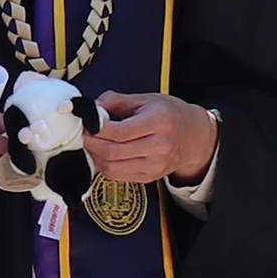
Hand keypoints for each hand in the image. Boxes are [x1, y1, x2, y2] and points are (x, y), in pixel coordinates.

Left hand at [85, 92, 217, 182]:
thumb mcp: (146, 99)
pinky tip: (102, 154)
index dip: (96, 129)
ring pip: (111, 168)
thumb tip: (92, 108)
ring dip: (94, 156)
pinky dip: (103, 165)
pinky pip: (117, 176)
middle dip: (91, 143)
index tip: (86, 122)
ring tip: (92, 143)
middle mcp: (160, 146)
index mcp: (160, 122)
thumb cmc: (169, 114)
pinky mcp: (149, 178)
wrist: (193, 136)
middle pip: (112, 152)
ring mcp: (156, 165)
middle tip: (83, 133)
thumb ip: (116, 101)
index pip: (119, 132)